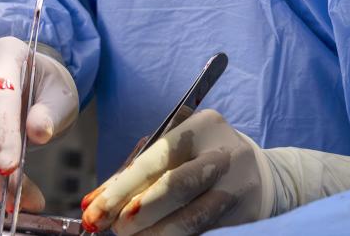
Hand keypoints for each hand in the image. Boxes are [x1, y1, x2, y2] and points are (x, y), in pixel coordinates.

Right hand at [0, 37, 78, 210]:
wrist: (29, 79)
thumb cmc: (46, 86)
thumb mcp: (61, 96)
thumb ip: (51, 112)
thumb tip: (39, 132)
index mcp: (6, 53)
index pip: (0, 95)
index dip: (3, 133)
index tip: (9, 166)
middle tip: (11, 192)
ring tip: (8, 194)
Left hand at [81, 109, 349, 235]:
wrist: (258, 173)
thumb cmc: (201, 158)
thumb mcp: (175, 151)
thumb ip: (135, 173)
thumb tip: (92, 203)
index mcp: (204, 126)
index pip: (159, 155)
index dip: (124, 186)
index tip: (96, 210)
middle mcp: (225, 152)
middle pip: (178, 184)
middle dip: (141, 210)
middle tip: (115, 228)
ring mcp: (239, 185)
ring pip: (193, 217)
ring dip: (157, 233)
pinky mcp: (246, 214)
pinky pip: (205, 232)